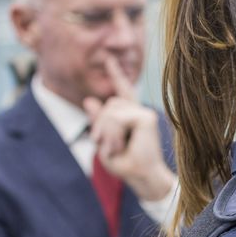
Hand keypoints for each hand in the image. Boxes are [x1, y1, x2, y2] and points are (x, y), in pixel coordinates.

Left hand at [83, 58, 175, 201]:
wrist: (141, 177)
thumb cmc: (126, 164)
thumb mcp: (104, 142)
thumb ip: (98, 122)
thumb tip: (88, 101)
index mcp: (131, 116)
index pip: (122, 91)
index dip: (116, 75)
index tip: (110, 60)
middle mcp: (139, 111)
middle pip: (109, 105)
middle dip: (101, 126)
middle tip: (108, 148)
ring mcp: (144, 113)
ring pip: (111, 111)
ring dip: (106, 132)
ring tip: (115, 149)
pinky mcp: (146, 118)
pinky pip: (118, 119)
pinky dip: (113, 134)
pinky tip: (120, 146)